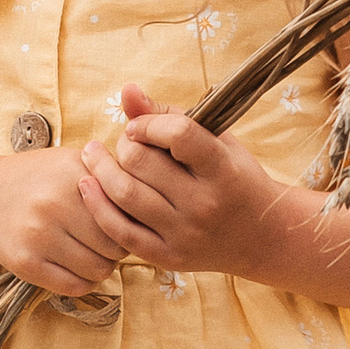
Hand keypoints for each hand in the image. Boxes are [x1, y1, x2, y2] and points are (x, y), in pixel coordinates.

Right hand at [0, 146, 128, 300]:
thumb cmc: (37, 179)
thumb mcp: (71, 161)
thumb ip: (110, 173)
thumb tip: (153, 194)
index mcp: (74, 175)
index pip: (127, 212)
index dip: (130, 221)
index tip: (123, 220)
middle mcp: (55, 204)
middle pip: (116, 245)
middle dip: (117, 247)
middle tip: (105, 240)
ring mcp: (38, 235)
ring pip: (98, 269)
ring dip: (100, 266)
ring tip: (89, 252)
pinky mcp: (26, 263)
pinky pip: (75, 286)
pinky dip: (82, 281)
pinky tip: (75, 265)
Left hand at [77, 85, 300, 280]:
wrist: (262, 237)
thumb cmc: (235, 177)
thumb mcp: (216, 141)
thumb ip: (170, 115)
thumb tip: (127, 89)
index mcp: (223, 170)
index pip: (179, 135)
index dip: (149, 123)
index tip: (140, 125)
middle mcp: (204, 205)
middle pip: (141, 164)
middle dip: (124, 144)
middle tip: (124, 142)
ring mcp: (185, 235)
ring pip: (125, 195)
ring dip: (99, 169)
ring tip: (92, 154)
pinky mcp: (169, 258)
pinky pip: (120, 232)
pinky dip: (97, 206)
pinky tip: (87, 185)